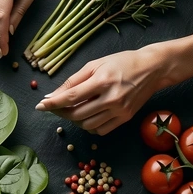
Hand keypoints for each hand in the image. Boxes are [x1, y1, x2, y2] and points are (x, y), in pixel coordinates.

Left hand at [36, 44, 169, 134]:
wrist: (153, 69)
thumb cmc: (122, 62)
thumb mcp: (95, 65)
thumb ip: (73, 81)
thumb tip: (52, 95)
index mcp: (102, 81)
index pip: (71, 97)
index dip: (52, 103)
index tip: (40, 106)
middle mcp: (111, 98)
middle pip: (77, 114)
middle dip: (61, 112)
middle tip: (54, 107)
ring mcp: (119, 111)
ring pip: (87, 125)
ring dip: (75, 119)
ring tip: (72, 109)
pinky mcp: (125, 118)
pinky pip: (100, 130)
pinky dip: (89, 126)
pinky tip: (88, 115)